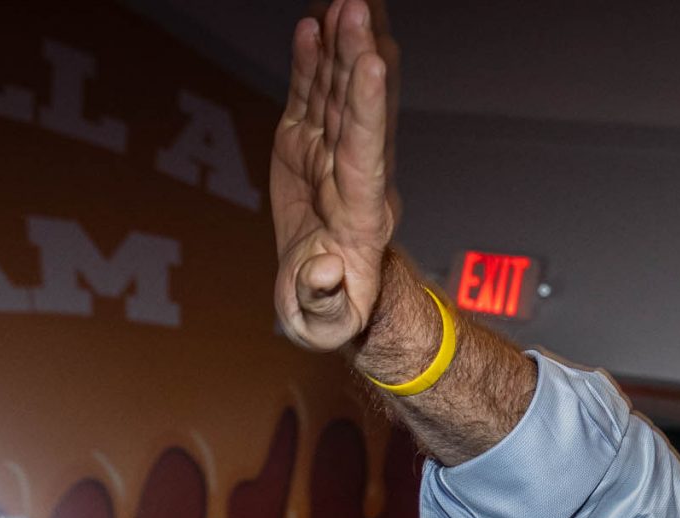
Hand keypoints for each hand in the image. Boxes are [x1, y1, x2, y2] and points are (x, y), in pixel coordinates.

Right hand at [272, 0, 398, 351]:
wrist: (331, 301)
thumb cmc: (331, 317)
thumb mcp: (323, 324)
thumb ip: (322, 300)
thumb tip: (324, 270)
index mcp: (359, 216)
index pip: (365, 152)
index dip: (366, 108)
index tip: (371, 62)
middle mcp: (352, 178)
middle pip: (357, 110)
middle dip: (358, 58)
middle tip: (359, 6)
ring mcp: (331, 159)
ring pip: (338, 94)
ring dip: (342, 47)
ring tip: (345, 0)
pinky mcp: (307, 150)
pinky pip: (311, 99)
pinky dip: (312, 63)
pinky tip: (312, 25)